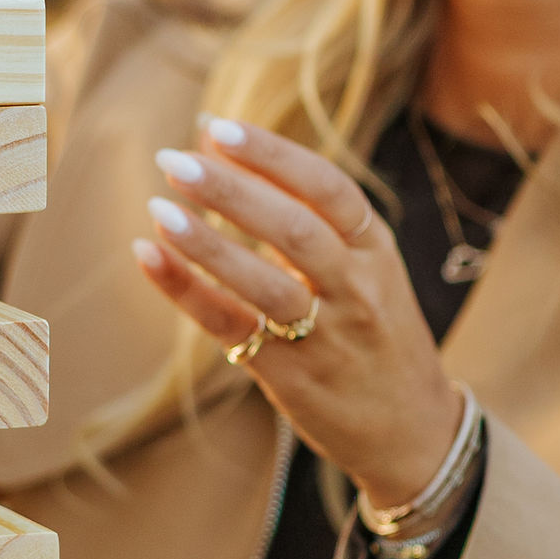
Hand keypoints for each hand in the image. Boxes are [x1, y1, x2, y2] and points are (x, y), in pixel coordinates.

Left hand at [132, 118, 463, 515]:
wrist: (412, 429)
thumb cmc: (374, 330)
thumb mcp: (362, 266)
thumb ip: (301, 214)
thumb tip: (216, 145)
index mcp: (376, 249)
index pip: (328, 188)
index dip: (272, 155)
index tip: (218, 128)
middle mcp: (357, 288)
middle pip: (293, 229)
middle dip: (230, 190)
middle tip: (173, 160)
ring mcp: (325, 335)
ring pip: (263, 282)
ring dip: (206, 242)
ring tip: (157, 206)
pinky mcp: (289, 375)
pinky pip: (231, 325)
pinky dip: (185, 289)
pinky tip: (147, 255)